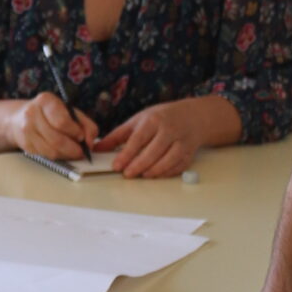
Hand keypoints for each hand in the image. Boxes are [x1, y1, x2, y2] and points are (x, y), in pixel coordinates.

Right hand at [6, 91, 99, 159]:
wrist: (20, 118)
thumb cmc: (50, 113)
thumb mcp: (70, 111)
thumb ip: (86, 124)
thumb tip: (90, 142)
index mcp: (45, 101)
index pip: (62, 121)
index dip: (74, 132)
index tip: (81, 137)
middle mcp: (32, 114)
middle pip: (56, 139)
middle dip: (73, 149)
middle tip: (81, 151)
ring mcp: (26, 130)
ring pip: (51, 151)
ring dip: (66, 155)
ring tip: (72, 152)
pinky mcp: (25, 144)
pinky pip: (46, 156)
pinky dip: (57, 156)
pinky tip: (60, 151)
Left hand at [101, 98, 220, 177]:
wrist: (193, 116)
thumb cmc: (162, 118)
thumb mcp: (138, 121)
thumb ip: (118, 136)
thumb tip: (97, 148)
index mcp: (153, 120)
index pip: (138, 139)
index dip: (126, 154)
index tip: (116, 166)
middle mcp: (169, 129)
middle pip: (154, 151)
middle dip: (139, 165)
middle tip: (128, 174)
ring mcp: (182, 141)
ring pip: (169, 159)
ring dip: (155, 170)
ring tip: (142, 175)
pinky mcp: (190, 152)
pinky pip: (179, 165)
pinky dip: (167, 172)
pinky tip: (156, 174)